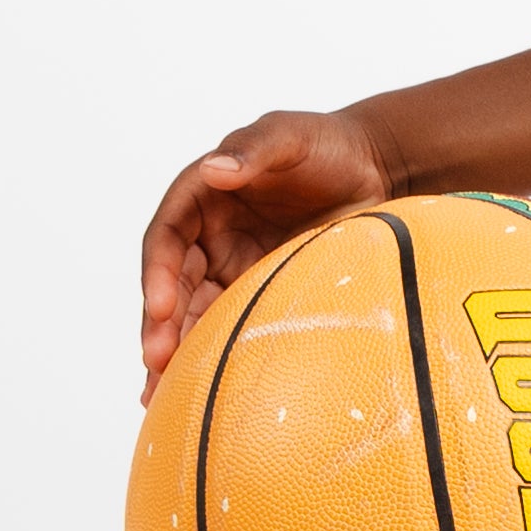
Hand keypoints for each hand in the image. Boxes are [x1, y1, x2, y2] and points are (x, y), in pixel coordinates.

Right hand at [137, 108, 394, 399]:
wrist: (374, 168)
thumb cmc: (327, 145)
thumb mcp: (289, 137)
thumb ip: (255, 150)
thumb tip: (214, 169)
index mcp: (201, 195)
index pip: (167, 238)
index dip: (159, 273)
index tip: (160, 305)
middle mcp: (207, 234)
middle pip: (173, 284)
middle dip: (161, 324)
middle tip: (156, 363)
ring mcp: (231, 265)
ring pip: (192, 312)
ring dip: (174, 350)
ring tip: (158, 393)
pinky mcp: (257, 289)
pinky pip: (227, 323)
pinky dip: (208, 353)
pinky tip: (191, 388)